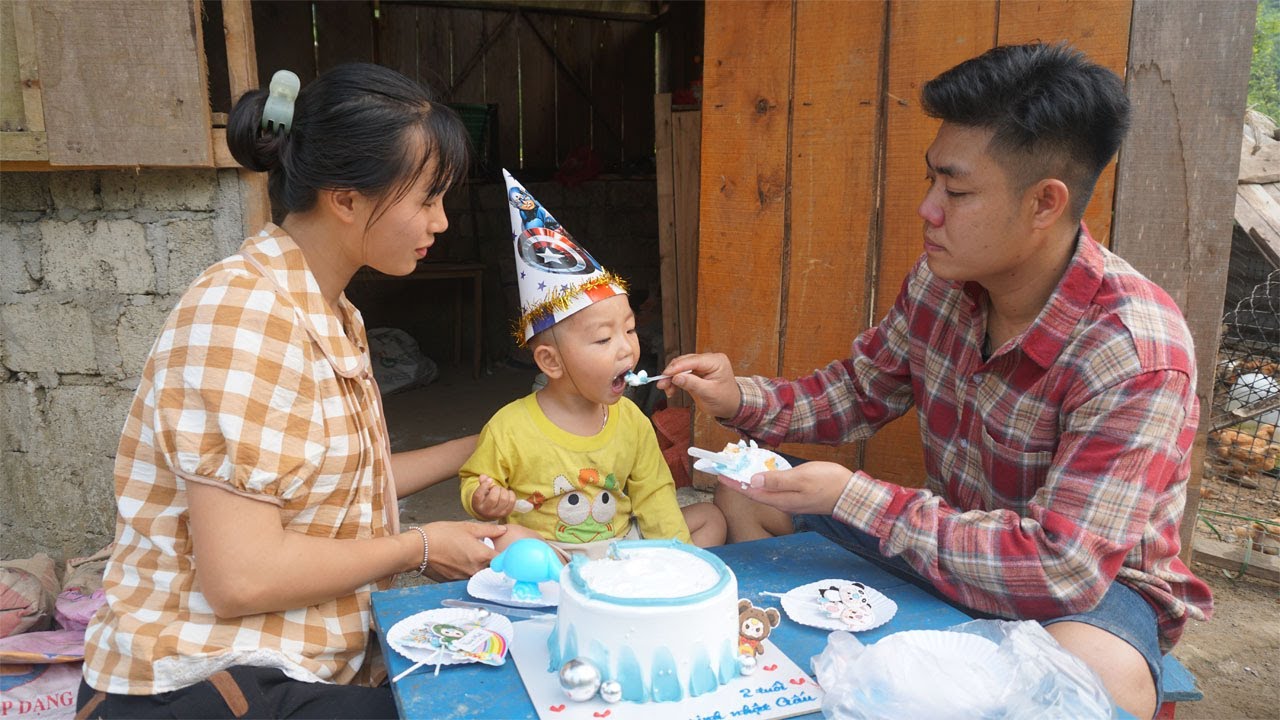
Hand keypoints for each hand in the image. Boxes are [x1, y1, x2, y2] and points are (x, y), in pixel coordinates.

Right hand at [420, 521, 505, 579]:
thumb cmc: (440, 535)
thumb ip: (488, 531)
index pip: (503, 561)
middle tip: (489, 553)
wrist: (417, 548)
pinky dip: (466, 571)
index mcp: (482, 555)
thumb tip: (503, 531)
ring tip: (470, 556)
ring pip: (479, 575)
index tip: (507, 553)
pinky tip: (459, 561)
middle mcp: (475, 570)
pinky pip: (466, 578)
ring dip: (479, 568)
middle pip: (492, 570)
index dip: (507, 557)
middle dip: (492, 562)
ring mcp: (464, 578)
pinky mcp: (454, 582)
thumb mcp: (466, 527)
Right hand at [471, 475, 516, 519]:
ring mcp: (496, 514)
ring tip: (502, 490)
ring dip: (504, 491)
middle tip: (496, 487)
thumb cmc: (485, 498)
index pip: (478, 495)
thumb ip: (482, 482)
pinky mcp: (506, 513)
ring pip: (503, 500)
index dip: (484, 485)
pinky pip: (512, 502)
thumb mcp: (481, 491)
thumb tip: (483, 476)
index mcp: (477, 504)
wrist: (488, 512)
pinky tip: (508, 493)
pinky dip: (511, 494)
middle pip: (493, 498)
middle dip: (496, 489)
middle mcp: (486, 511)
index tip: (490, 480)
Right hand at [658, 352, 740, 418]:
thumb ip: (692, 384)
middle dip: (671, 373)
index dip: (677, 367)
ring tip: (666, 389)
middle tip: (662, 384)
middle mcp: (709, 360)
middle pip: (684, 361)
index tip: (665, 375)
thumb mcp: (709, 393)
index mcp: (716, 361)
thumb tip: (676, 377)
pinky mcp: (697, 371)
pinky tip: (671, 389)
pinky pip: (682, 373)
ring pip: (681, 366)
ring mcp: (702, 365)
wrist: (730, 406)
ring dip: (671, 377)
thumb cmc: (725, 400)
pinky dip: (675, 380)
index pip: (693, 361)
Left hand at [717, 460, 851, 515]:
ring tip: (740, 468)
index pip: (750, 491)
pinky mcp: (798, 496)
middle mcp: (783, 502)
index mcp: (781, 499)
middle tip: (727, 467)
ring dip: (751, 480)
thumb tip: (752, 481)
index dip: (733, 482)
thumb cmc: (828, 484)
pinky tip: (765, 472)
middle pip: (755, 491)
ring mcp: (791, 500)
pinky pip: (776, 488)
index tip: (719, 473)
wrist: (852, 494)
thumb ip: (777, 480)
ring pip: (765, 490)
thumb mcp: (801, 479)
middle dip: (739, 480)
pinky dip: (766, 479)